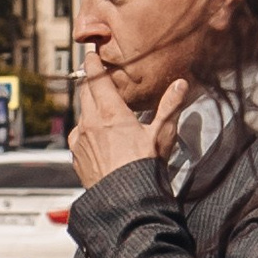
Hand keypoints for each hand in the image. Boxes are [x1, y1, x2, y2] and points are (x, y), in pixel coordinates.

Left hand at [69, 60, 178, 187]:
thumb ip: (170, 107)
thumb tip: (180, 85)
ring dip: (90, 109)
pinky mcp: (76, 156)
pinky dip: (87, 132)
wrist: (126, 203)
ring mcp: (80, 140)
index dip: (93, 64)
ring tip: (102, 112)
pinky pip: (78, 136)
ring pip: (82, 115)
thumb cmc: (144, 169)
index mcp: (110, 112)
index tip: (91, 54)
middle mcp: (90, 122)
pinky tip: (99, 140)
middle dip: (90, 84)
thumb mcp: (162, 135)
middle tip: (96, 77)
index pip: (96, 78)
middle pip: (85, 93)